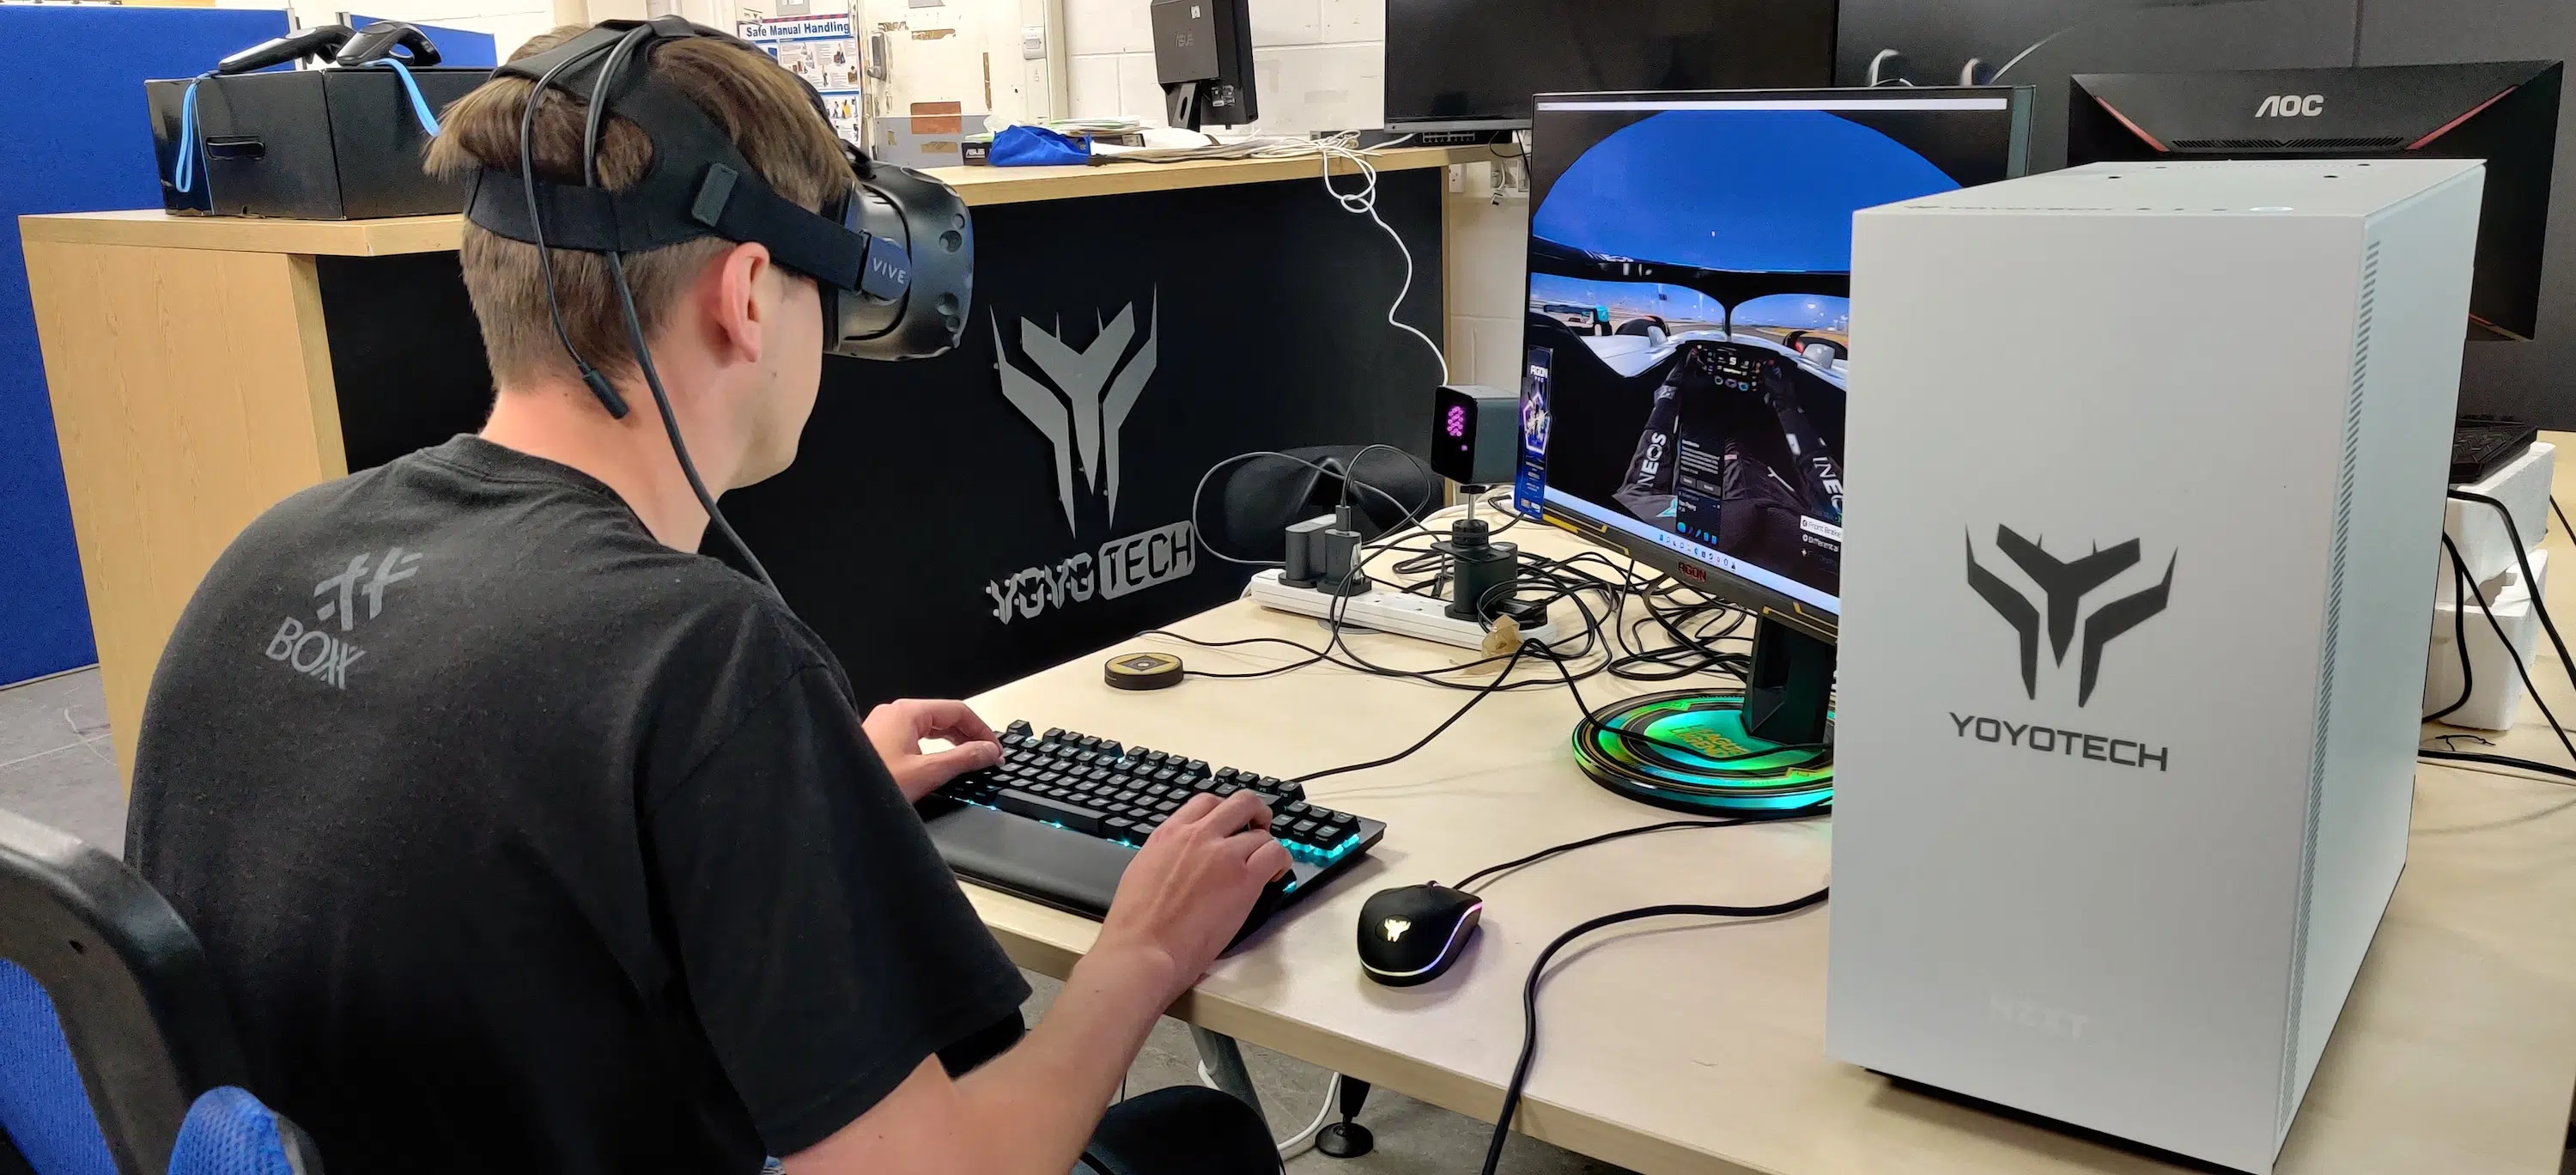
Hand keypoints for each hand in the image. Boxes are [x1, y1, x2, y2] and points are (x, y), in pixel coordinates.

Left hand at [865, 699, 1001, 802]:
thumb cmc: (873, 783)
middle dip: (968, 736)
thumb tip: (988, 751)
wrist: (834, 800)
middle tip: (987, 757)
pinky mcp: (877, 742)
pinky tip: (941, 763)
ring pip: (928, 728)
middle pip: (943, 717)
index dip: (981, 730)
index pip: (957, 711)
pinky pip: (914, 738)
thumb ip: (962, 759)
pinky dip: (933, 748)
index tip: (995, 751)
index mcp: (907, 712)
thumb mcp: (927, 772)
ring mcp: (883, 727)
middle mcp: (894, 713)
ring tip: (970, 761)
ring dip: (952, 743)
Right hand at [1093, 791, 1292, 999]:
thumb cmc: (1135, 923)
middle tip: (1260, 829)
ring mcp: (1224, 854)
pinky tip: (1274, 877)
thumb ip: (1166, 855)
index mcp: (1170, 833)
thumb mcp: (1141, 870)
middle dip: (1256, 813)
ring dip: (1267, 847)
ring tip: (1266, 867)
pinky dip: (1281, 862)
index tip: (1231, 825)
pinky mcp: (1245, 879)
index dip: (1225, 811)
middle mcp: (1198, 835)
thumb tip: (1179, 859)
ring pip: (1263, 833)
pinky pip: (1276, 855)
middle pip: (1241, 802)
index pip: (1206, 802)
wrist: (1144, 948)